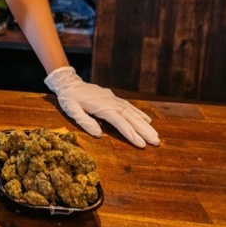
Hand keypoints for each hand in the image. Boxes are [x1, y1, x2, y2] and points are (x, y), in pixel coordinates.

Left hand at [44, 66, 158, 148]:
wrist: (68, 82)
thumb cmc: (69, 98)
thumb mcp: (71, 110)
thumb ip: (84, 121)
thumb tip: (99, 135)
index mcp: (102, 107)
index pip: (120, 123)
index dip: (131, 134)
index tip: (142, 145)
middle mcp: (111, 103)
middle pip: (130, 118)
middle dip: (144, 131)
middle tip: (156, 142)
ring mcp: (113, 99)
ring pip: (132, 112)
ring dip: (144, 124)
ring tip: (156, 135)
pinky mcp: (113, 98)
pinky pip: (129, 106)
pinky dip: (139, 113)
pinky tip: (147, 120)